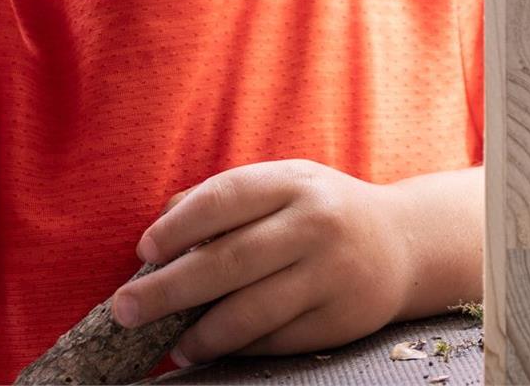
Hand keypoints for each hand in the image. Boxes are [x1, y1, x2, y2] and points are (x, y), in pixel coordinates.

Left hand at [112, 160, 413, 364]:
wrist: (404, 242)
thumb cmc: (323, 212)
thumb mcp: (284, 185)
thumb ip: (224, 198)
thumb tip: (159, 226)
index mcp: (295, 182)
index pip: (225, 199)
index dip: (178, 227)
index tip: (143, 252)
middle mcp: (315, 223)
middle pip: (228, 261)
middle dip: (167, 289)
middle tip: (125, 309)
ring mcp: (330, 272)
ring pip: (249, 312)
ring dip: (199, 334)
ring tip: (172, 345)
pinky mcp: (338, 318)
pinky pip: (274, 340)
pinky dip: (237, 348)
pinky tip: (213, 348)